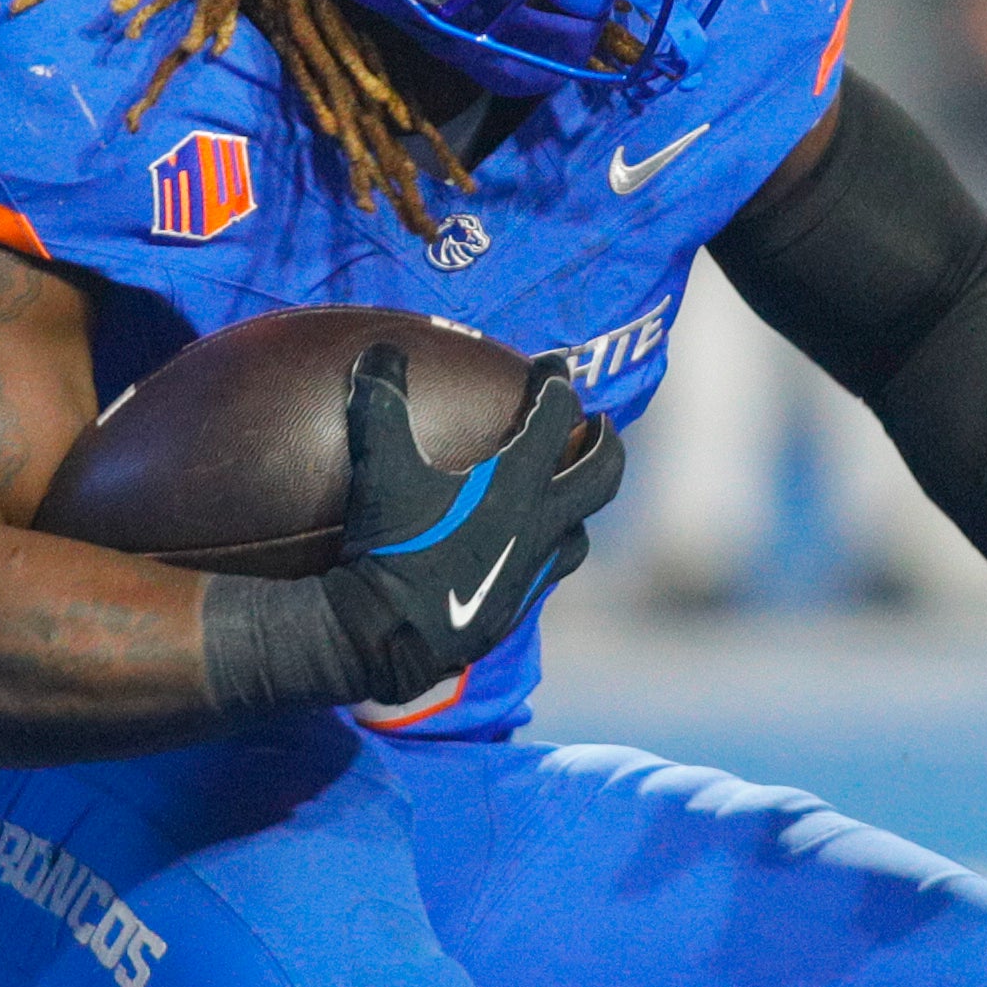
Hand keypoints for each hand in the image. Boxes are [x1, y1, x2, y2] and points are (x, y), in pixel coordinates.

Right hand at [321, 345, 623, 706]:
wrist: (391, 636)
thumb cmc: (390, 550)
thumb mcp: (380, 472)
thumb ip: (380, 405)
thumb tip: (379, 350)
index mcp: (516, 485)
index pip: (555, 417)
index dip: (555, 383)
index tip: (551, 366)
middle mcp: (541, 524)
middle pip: (601, 475)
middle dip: (606, 442)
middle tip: (599, 423)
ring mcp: (536, 567)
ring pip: (581, 528)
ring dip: (581, 501)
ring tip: (568, 485)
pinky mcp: (522, 601)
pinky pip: (554, 566)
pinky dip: (552, 543)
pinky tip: (530, 542)